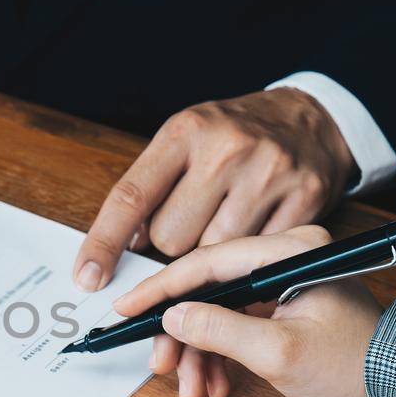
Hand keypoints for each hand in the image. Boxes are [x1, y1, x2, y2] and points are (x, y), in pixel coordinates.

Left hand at [73, 88, 353, 289]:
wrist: (309, 118)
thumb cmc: (232, 136)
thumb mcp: (184, 142)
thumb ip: (150, 189)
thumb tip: (127, 247)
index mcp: (185, 132)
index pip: (131, 197)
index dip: (104, 243)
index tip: (87, 278)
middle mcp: (226, 150)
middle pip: (170, 239)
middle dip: (173, 242)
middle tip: (196, 215)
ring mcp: (268, 174)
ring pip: (212, 254)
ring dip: (212, 250)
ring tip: (228, 216)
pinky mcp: (305, 199)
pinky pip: (256, 256)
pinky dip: (250, 253)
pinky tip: (258, 223)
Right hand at [112, 226, 383, 396]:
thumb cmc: (355, 369)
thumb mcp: (279, 353)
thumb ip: (219, 330)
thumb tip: (172, 318)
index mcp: (294, 251)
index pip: (209, 262)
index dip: (162, 289)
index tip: (128, 309)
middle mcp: (288, 258)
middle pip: (209, 288)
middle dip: (181, 334)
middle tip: (160, 365)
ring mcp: (285, 283)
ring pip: (217, 311)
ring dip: (198, 353)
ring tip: (192, 389)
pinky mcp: (284, 307)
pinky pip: (235, 325)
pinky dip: (218, 357)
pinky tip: (213, 385)